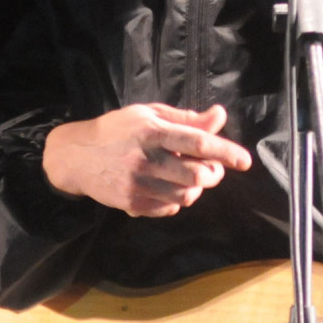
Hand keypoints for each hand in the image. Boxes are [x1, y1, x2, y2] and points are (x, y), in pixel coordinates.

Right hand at [42, 103, 251, 216]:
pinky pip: (170, 208)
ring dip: (197, 187)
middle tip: (213, 169)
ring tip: (190, 176)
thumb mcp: (150, 115)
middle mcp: (147, 159)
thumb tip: (219, 116)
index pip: (198, 142)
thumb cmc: (118, 129)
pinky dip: (179, 199)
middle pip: (197, 174)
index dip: (225, 151)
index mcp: (153, 132)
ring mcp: (138, 184)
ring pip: (187, 194)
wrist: (77, 156)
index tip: (245, 161)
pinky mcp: (132, 204)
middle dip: (214, 174)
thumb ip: (186, 119)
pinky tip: (170, 187)